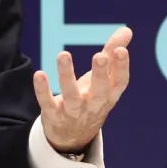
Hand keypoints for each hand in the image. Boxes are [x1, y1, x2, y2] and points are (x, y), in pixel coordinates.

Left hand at [33, 26, 131, 152]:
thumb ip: (112, 54)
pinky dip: (43, 90)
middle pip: (99, 91)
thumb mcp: (104, 80)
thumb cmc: (91, 99)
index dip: (121, 68)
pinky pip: (47, 103)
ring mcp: (73, 112)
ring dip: (66, 76)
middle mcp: (94, 105)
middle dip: (100, 74)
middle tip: (100, 56)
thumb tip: (127, 29)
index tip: (121, 50)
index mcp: (109, 96)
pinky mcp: (53, 115)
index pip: (119, 83)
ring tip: (63, 54)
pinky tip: (39, 74)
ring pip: (71, 96)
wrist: (73, 138)